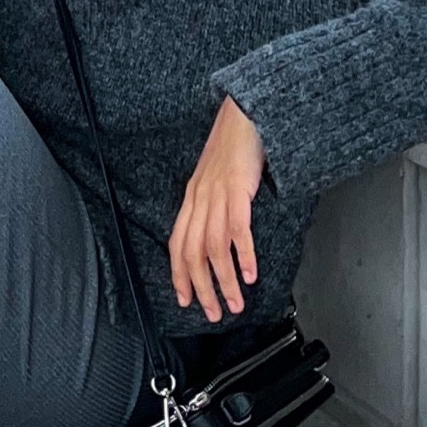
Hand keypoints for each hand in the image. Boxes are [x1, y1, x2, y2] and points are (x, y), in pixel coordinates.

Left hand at [168, 96, 264, 323]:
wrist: (245, 113)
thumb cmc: (233, 146)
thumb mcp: (214, 178)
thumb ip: (211, 205)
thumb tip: (217, 237)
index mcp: (192, 198)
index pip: (177, 244)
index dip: (179, 275)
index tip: (185, 300)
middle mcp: (199, 199)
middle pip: (192, 253)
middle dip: (201, 289)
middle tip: (214, 313)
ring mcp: (217, 194)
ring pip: (213, 247)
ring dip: (223, 280)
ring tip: (235, 302)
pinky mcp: (238, 189)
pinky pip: (237, 229)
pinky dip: (243, 255)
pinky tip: (249, 274)